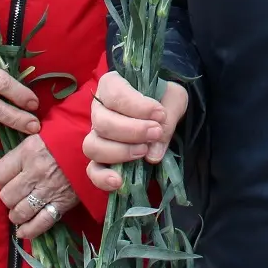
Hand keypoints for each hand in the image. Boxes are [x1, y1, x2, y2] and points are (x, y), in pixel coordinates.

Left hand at [0, 133, 79, 241]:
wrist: (97, 145)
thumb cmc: (66, 138)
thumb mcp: (41, 136)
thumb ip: (24, 152)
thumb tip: (10, 167)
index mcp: (28, 152)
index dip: (1, 179)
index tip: (8, 179)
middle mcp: (35, 172)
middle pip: (6, 196)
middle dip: (9, 198)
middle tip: (17, 195)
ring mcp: (48, 190)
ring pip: (19, 212)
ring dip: (17, 215)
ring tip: (21, 211)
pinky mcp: (62, 203)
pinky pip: (40, 223)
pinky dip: (29, 230)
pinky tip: (24, 231)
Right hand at [83, 70, 187, 193]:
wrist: (165, 114)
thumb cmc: (165, 99)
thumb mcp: (174, 98)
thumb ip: (168, 116)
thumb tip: (152, 153)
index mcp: (112, 86)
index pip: (114, 94)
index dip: (136, 106)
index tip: (159, 114)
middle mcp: (99, 110)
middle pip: (102, 123)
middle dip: (132, 131)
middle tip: (156, 132)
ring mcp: (97, 136)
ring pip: (93, 146)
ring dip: (120, 152)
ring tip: (144, 151)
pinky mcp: (101, 159)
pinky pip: (93, 171)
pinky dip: (102, 178)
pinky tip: (119, 182)